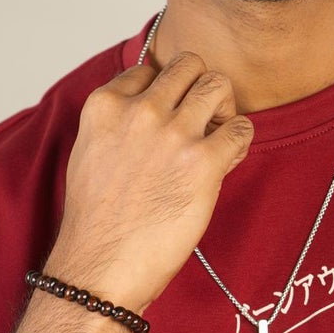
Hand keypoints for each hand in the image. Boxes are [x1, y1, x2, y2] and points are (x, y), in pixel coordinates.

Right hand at [46, 52, 254, 314]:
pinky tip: (226, 162)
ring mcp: (173, 133)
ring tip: (216, 138)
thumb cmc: (97, 221)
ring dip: (224, 108)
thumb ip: (119, 122)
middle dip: (200, 89)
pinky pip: (241, 128)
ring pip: (219, 85)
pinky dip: (240, 141)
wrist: (100, 267)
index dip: (166, 92)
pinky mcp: (204, 161)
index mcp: (106, 105)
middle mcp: (140, 111)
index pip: (149, 68)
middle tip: (203, 122)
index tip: (170, 118)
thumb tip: (155, 110)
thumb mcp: (91, 152)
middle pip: (189, 65)